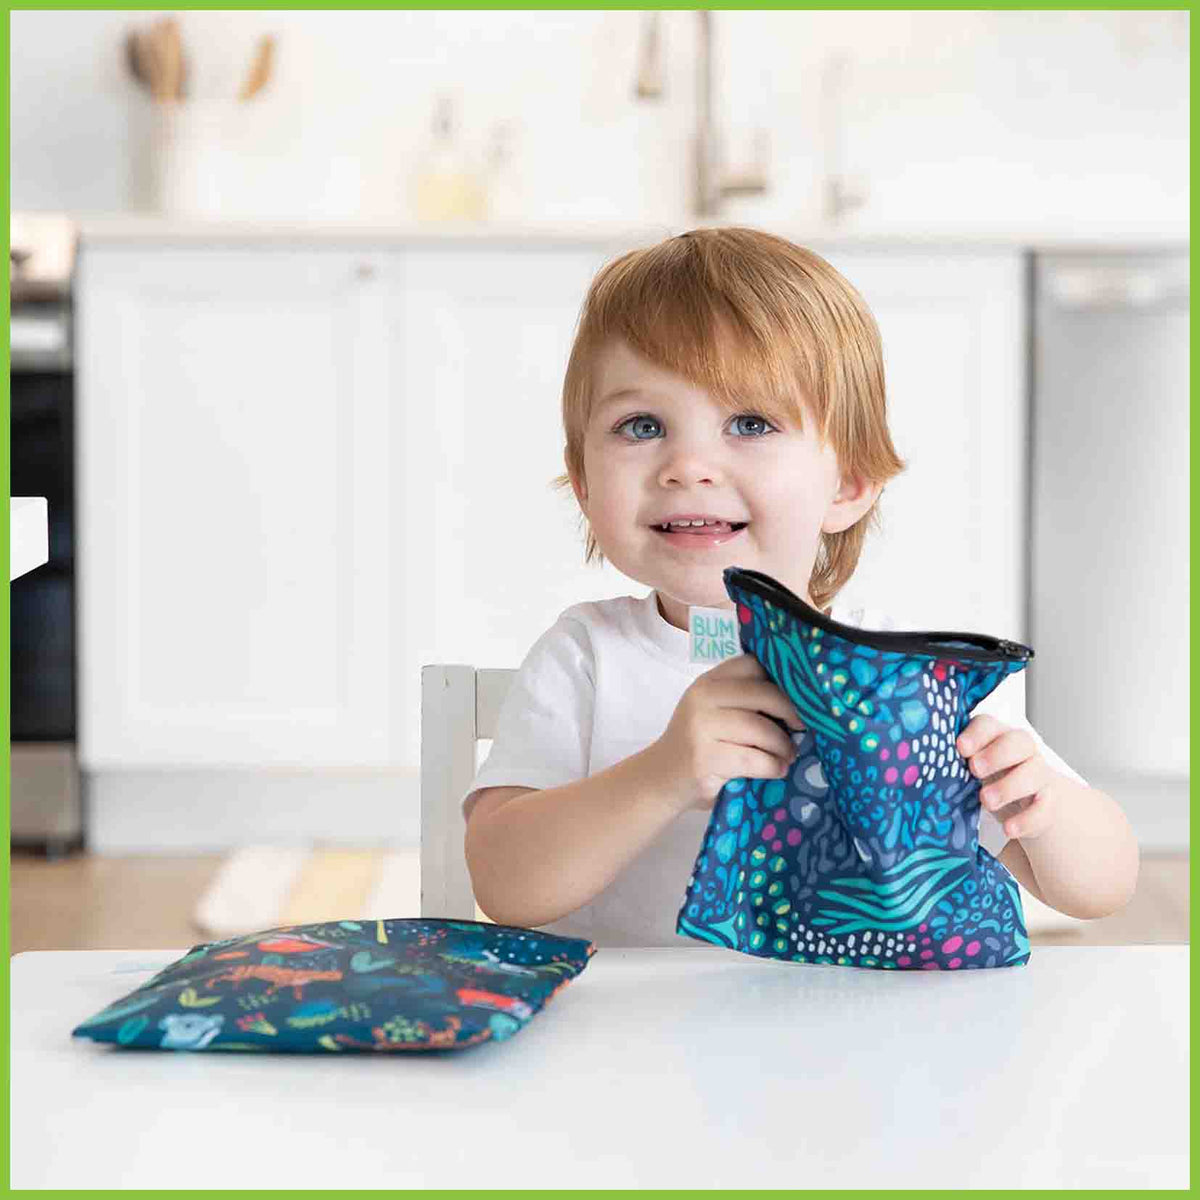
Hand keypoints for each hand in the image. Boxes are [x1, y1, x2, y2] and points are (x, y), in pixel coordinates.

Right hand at [647, 654, 803, 812]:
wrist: (661, 779)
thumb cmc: (698, 745)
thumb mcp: (712, 711)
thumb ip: (741, 699)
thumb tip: (797, 699)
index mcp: (708, 682)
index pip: (752, 664)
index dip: (779, 680)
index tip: (794, 698)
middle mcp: (702, 698)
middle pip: (763, 694)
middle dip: (790, 712)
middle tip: (800, 727)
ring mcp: (701, 728)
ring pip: (761, 728)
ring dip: (783, 745)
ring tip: (788, 755)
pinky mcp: (706, 759)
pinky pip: (754, 759)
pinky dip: (773, 766)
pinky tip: (777, 770)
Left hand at [957, 714, 1059, 839]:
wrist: (1019, 803)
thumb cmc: (984, 778)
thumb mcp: (968, 767)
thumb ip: (952, 762)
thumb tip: (918, 767)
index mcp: (995, 736)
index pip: (989, 725)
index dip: (976, 734)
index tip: (960, 748)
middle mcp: (1021, 750)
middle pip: (1019, 741)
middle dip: (997, 754)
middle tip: (975, 770)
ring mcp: (1038, 774)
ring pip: (1035, 772)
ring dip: (1010, 786)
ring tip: (986, 801)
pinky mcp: (1047, 802)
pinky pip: (1045, 808)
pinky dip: (1027, 819)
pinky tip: (1008, 829)